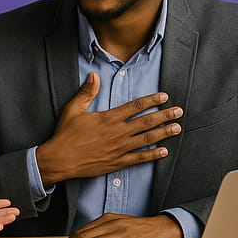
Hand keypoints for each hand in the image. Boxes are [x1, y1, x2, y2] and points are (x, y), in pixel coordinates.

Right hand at [36, 72, 182, 184]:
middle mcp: (117, 133)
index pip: (135, 106)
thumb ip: (86, 92)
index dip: (151, 101)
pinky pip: (139, 159)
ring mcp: (119, 149)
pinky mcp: (117, 163)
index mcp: (108, 118)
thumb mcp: (73, 109)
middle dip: (164, 115)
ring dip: (163, 133)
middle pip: (146, 122)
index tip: (164, 97)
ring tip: (177, 128)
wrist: (59, 160)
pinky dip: (152, 155)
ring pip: (146, 139)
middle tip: (179, 111)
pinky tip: (164, 151)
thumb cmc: (65, 135)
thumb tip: (94, 75)